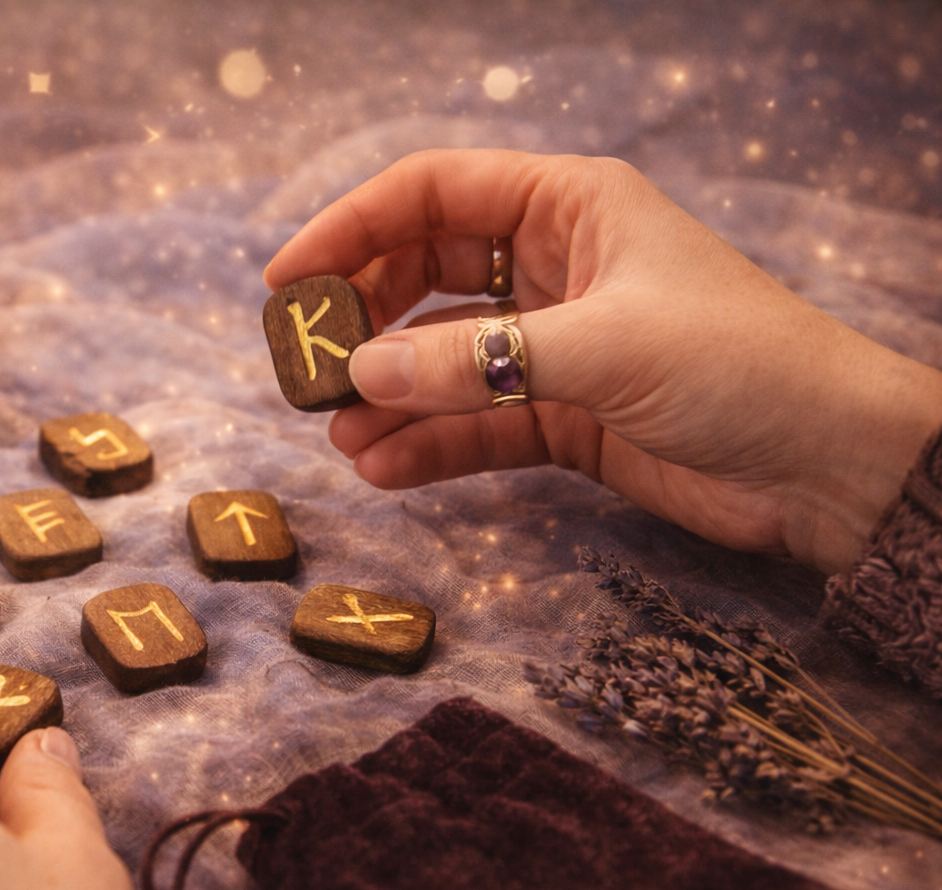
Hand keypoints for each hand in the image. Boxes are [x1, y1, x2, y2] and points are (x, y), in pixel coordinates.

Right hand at [264, 150, 941, 573]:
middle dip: (364, 323)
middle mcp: (553, 265)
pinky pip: (473, 422)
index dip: (351, 228)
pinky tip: (383, 468)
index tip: (287, 281)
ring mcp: (553, 344)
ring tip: (339, 435)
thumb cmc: (736, 365)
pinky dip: (428, 444)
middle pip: (424, 276)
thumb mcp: (599, 348)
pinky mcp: (563, 416)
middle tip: (309, 371)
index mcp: (568, 206)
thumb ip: (471, 360)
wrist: (828, 466)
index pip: (433, 194)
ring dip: (388, 395)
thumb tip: (361, 373)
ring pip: (441, 358)